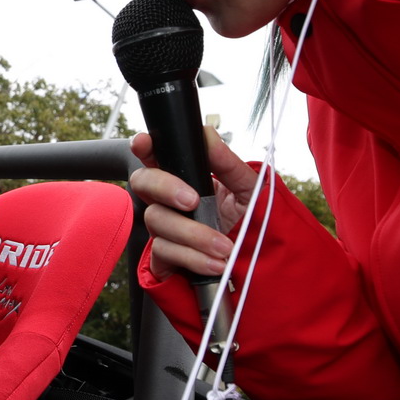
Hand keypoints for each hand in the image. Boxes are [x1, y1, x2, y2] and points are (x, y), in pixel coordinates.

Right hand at [127, 129, 259, 280]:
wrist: (256, 266)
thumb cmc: (250, 224)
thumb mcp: (249, 190)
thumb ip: (227, 163)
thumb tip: (207, 134)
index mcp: (186, 180)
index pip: (156, 158)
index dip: (144, 148)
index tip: (143, 144)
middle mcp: (168, 202)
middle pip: (142, 182)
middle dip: (165, 188)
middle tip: (192, 201)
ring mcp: (164, 230)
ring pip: (156, 220)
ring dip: (193, 234)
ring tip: (224, 247)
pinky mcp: (163, 259)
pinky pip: (164, 253)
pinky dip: (193, 258)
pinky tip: (216, 263)